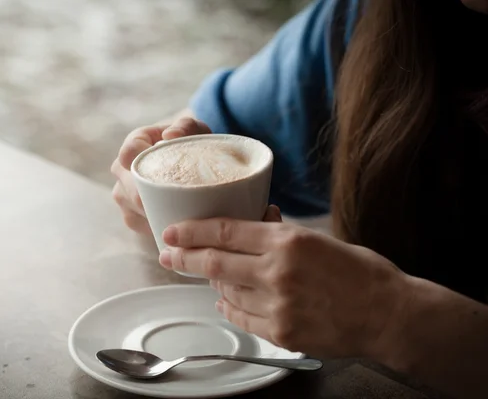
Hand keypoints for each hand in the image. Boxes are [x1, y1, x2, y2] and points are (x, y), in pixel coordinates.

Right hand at [110, 117, 210, 233]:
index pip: (128, 153)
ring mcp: (123, 195)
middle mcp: (121, 170)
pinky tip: (178, 225)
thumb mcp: (194, 130)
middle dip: (155, 200)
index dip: (146, 164)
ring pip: (135, 211)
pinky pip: (141, 225)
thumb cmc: (190, 143)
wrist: (189, 160)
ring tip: (185, 215)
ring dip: (158, 214)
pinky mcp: (131, 217)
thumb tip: (170, 136)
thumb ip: (186, 126)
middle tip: (186, 205)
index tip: (171, 172)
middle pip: (131, 190)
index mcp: (133, 144)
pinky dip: (158, 226)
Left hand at [158, 206, 408, 358]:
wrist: (389, 314)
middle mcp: (277, 272)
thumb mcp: (319, 239)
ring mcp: (278, 306)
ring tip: (209, 275)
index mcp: (288, 242)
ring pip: (226, 291)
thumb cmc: (360, 272)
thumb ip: (279, 235)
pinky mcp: (282, 333)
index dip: (192, 231)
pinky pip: (242, 318)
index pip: (225, 231)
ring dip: (213, 282)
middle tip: (168, 255)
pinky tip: (226, 300)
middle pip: (214, 263)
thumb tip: (253, 224)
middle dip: (184, 258)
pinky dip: (229, 307)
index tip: (173, 232)